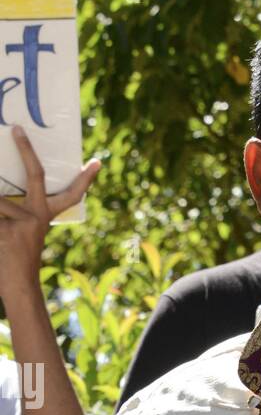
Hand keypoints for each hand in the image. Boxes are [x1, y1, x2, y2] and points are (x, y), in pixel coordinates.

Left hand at [0, 125, 99, 304]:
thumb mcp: (18, 233)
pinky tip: (0, 238)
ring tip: (2, 229)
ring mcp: (23, 223)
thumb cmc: (14, 259)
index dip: (84, 179)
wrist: (16, 286)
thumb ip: (14, 211)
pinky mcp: (7, 231)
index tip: (97, 162)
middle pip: (37, 176)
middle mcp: (38, 216)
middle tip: (17, 128)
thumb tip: (4, 192)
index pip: (69, 195)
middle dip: (27, 151)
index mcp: (44, 216)